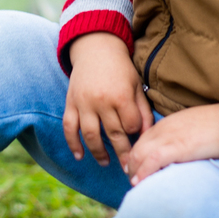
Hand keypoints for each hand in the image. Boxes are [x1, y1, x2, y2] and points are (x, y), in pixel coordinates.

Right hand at [63, 32, 153, 171]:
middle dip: (123, 153)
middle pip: (114, 135)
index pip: (131, 126)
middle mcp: (101, 101)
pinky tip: (79, 156)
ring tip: (106, 163)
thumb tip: (148, 136)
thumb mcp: (137, 86)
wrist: (96, 49)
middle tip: (129, 169)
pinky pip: (69, 127)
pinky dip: (73, 143)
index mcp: (121, 96)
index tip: (139, 139)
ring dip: (99, 153)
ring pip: (91, 135)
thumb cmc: (121, 69)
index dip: (136, 134)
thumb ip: (144, 111)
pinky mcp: (70, 103)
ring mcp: (84, 103)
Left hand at [127, 104, 218, 184]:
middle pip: (137, 148)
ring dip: (135, 171)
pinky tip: (140, 182)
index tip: (137, 170)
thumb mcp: (195, 128)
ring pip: (139, 154)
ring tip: (136, 185)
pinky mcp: (178, 146)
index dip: (137, 157)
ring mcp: (170, 136)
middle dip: (132, 166)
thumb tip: (181, 154)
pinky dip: (143, 172)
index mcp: (168, 123)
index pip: (142, 141)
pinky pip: (153, 159)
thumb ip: (183, 137)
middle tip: (135, 182)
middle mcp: (164, 128)